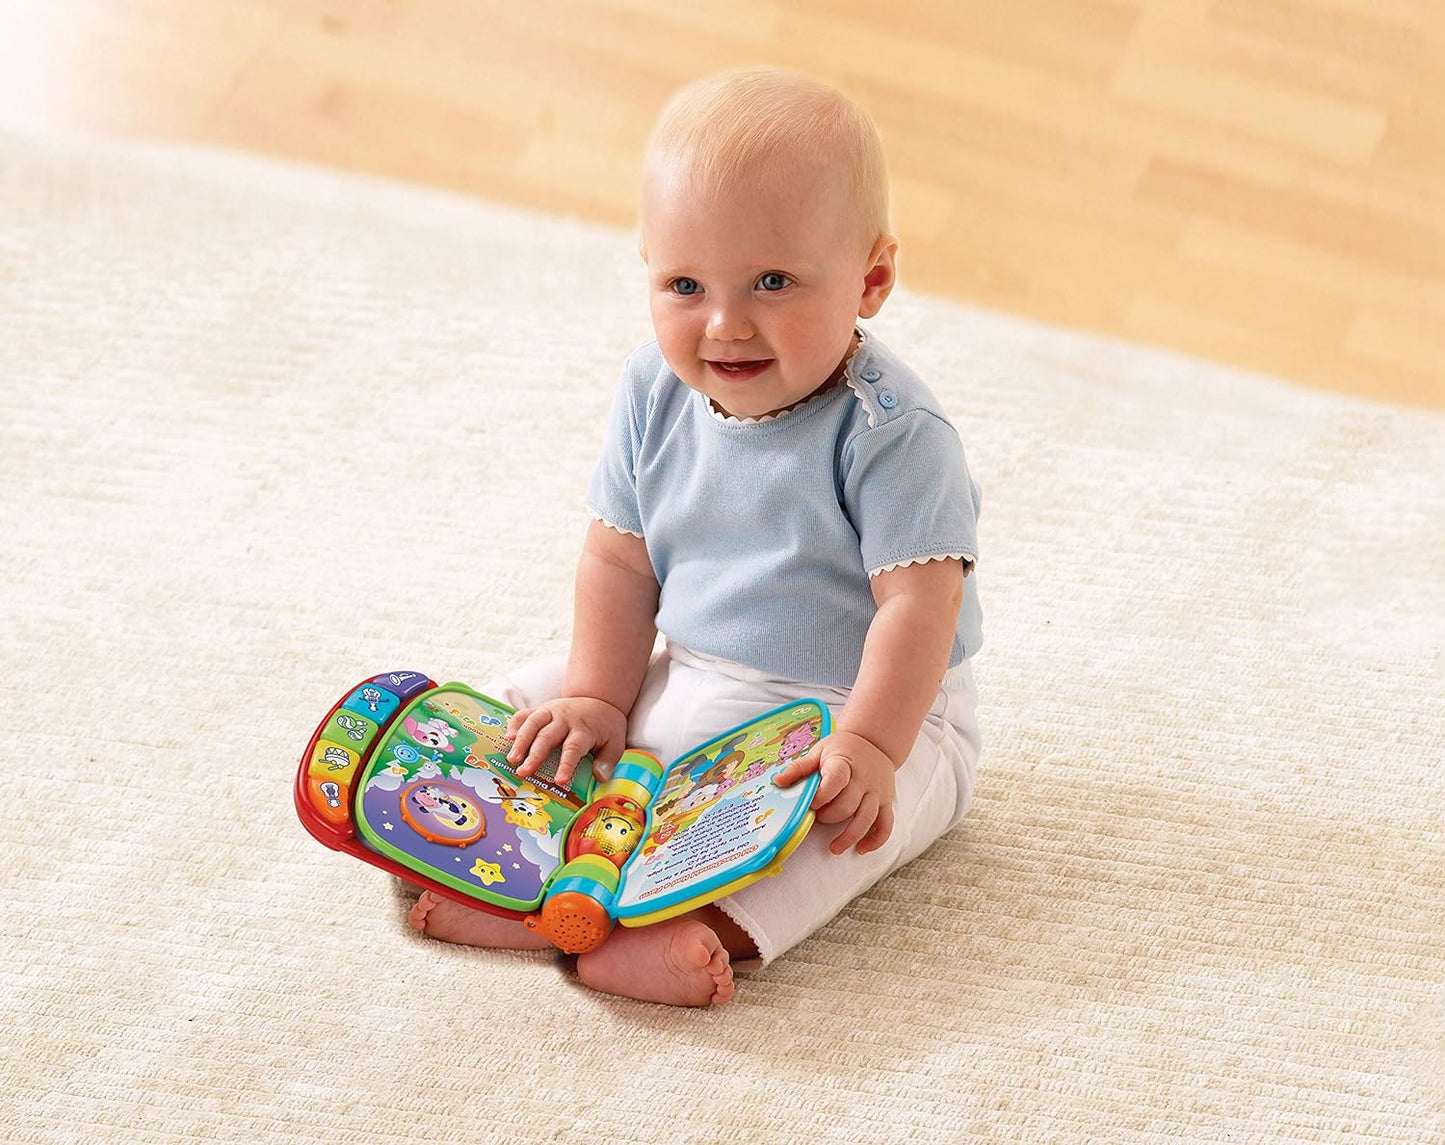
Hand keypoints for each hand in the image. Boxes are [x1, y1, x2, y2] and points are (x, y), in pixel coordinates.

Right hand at [505, 697, 627, 785]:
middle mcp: (565, 719)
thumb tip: (600, 778)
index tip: (559, 781)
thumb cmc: (606, 726)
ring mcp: (551, 711)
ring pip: (533, 723)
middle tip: (523, 772)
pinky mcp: (541, 709)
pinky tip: (507, 738)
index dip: (566, 765)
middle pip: (547, 736)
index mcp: (584, 730)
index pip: (573, 748)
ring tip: (512, 758)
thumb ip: (608, 761)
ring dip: (521, 740)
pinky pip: (525, 713)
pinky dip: (514, 724)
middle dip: (534, 754)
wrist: (599, 698)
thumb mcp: (615, 742)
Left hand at [773, 730, 896, 854]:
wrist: (874, 742)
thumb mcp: (819, 752)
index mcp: (844, 763)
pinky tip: (862, 848)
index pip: (835, 781)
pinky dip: (876, 840)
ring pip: (867, 818)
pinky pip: (885, 824)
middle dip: (829, 817)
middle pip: (848, 805)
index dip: (821, 796)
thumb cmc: (842, 749)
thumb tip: (777, 782)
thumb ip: (799, 768)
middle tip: (817, 817)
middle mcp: (864, 779)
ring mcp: (877, 792)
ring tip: (834, 848)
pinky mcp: (886, 802)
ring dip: (850, 836)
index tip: (810, 804)